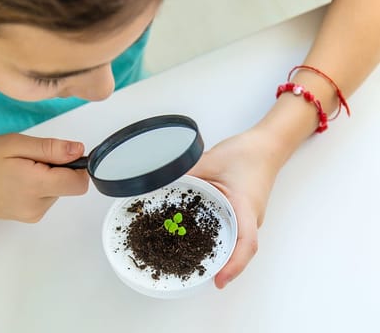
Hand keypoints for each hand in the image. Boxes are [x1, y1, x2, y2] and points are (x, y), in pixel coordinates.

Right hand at [0, 133, 88, 222]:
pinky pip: (47, 197)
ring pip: (59, 190)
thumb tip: (79, 150)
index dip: (78, 164)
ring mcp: (34, 214)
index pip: (80, 182)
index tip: (60, 152)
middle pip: (70, 185)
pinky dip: (39, 185)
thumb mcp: (13, 145)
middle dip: (58, 167)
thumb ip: (49, 148)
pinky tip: (17, 179)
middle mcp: (40, 206)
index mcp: (37, 186)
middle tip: (29, 158)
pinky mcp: (29, 217)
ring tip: (19, 168)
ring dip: (48, 176)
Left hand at [188, 128, 282, 288]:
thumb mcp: (210, 160)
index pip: (246, 244)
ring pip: (235, 243)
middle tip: (195, 276)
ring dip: (219, 255)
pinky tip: (199, 241)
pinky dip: (218, 241)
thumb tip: (159, 183)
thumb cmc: (246, 153)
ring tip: (194, 264)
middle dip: (221, 267)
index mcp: (246, 207)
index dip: (234, 265)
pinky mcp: (243, 213)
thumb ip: (185, 172)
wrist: (266, 146)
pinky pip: (232, 232)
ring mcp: (248, 217)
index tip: (219, 280)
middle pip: (239, 250)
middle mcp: (250, 218)